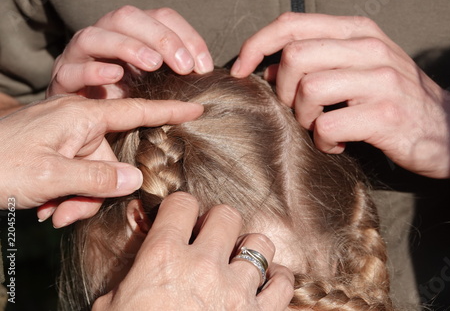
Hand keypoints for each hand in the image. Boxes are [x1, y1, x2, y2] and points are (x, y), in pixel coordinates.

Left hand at [0, 95, 202, 225]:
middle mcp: (77, 122)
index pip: (136, 111)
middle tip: (71, 213)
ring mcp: (64, 135)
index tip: (196, 108)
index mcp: (82, 116)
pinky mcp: (53, 147)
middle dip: (98, 189)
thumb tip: (135, 179)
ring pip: (93, 171)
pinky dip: (67, 193)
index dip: (169, 111)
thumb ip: (97, 178)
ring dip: (78, 197)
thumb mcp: (51, 176)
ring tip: (53, 213)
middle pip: (111, 158)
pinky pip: (75, 172)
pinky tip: (46, 208)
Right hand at [48, 6, 213, 97]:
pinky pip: (71, 69)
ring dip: (127, 46)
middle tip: (184, 67)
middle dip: (160, 37)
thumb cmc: (129, 103)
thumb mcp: (158, 85)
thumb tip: (206, 74)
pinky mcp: (63, 80)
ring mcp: (79, 56)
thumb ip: (176, 74)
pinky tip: (115, 75)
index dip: (186, 36)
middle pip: (128, 17)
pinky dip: (93, 70)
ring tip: (153, 64)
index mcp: (131, 33)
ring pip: (96, 36)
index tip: (204, 67)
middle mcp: (104, 36)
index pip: (161, 17)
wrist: (87, 127)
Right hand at [92, 192, 294, 310]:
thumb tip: (141, 267)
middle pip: (227, 215)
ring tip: (241, 260)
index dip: (181, 207)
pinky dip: (278, 280)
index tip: (182, 218)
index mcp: (164, 257)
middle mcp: (204, 266)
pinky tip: (268, 282)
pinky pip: (282, 284)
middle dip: (219, 223)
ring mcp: (235, 290)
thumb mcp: (113, 306)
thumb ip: (132, 277)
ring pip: (260, 244)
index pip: (182, 204)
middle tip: (212, 238)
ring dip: (251, 249)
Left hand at [231, 12, 449, 178]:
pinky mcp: (385, 115)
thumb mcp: (360, 67)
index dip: (256, 44)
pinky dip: (323, 142)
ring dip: (303, 117)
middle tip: (299, 110)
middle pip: (294, 57)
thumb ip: (318, 61)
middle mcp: (369, 48)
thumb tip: (269, 68)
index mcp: (358, 31)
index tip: (241, 69)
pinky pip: (328, 126)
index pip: (292, 23)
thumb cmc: (397, 98)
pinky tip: (336, 145)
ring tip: (321, 128)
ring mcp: (380, 80)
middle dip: (283, 90)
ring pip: (309, 90)